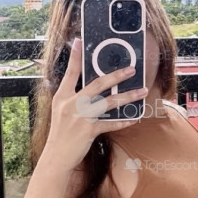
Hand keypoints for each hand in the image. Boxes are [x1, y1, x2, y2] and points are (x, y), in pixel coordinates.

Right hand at [47, 36, 147, 169]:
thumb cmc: (61, 134)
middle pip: (97, 84)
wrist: (56, 156)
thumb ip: (73, 98)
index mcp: (62, 97)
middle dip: (115, 75)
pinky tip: (134, 118)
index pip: (70, 73)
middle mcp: (71, 104)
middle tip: (130, 69)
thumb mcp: (61, 111)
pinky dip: (124, 121)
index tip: (78, 42)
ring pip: (109, 102)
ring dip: (128, 96)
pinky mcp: (88, 131)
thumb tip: (91, 89)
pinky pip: (111, 124)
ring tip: (141, 91)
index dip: (75, 57)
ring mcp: (80, 117)